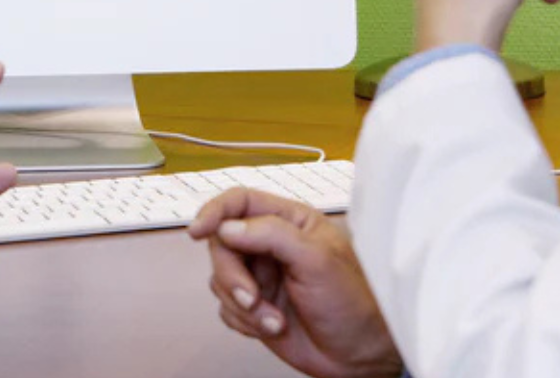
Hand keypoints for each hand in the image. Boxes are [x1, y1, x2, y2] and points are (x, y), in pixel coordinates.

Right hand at [187, 189, 402, 377]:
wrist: (360, 357)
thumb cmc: (355, 305)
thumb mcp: (317, 260)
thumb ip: (272, 235)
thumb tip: (229, 227)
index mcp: (290, 222)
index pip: (240, 202)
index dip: (215, 212)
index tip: (198, 231)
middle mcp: (271, 246)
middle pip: (223, 244)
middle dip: (233, 276)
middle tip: (252, 298)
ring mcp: (261, 276)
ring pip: (220, 278)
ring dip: (242, 304)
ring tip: (273, 319)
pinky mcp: (254, 306)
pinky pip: (225, 308)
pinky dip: (243, 321)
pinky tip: (272, 327)